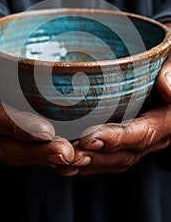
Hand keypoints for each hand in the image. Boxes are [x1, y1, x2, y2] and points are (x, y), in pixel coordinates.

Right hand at [0, 13, 74, 166]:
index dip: (17, 127)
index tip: (46, 132)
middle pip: (8, 146)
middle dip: (38, 152)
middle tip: (67, 153)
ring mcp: (2, 130)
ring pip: (21, 150)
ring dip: (48, 156)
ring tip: (76, 157)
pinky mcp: (21, 129)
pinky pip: (33, 145)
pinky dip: (51, 149)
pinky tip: (76, 149)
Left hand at [57, 23, 170, 175]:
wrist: (158, 62)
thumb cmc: (164, 57)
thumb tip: (168, 89)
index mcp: (167, 117)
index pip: (144, 133)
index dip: (116, 139)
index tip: (89, 138)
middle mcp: (154, 134)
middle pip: (125, 155)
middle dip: (95, 158)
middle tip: (67, 155)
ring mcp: (137, 139)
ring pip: (113, 161)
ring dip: (87, 165)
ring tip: (61, 163)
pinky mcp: (123, 139)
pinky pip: (107, 158)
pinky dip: (86, 163)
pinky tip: (65, 163)